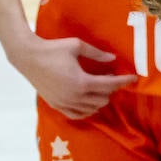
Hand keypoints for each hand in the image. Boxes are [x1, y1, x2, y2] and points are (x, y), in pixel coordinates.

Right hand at [15, 37, 136, 118]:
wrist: (27, 57)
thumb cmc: (52, 49)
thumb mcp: (77, 46)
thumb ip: (97, 53)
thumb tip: (113, 58)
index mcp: (81, 82)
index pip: (109, 86)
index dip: (123, 81)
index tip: (133, 78)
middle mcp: (74, 96)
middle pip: (102, 99)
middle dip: (111, 89)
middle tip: (112, 76)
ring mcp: (64, 103)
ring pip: (91, 109)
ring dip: (100, 99)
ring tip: (100, 85)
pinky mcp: (56, 105)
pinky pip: (76, 114)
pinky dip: (87, 110)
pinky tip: (90, 102)